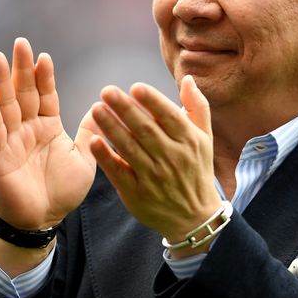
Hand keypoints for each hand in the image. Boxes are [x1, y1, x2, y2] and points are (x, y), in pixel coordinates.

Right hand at [0, 37, 96, 229]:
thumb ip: (90, 132)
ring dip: (1, 82)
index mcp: (48, 127)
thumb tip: (102, 107)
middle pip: (22, 93)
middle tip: (20, 43)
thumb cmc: (61, 191)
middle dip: (21, 68)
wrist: (42, 220)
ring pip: (5, 106)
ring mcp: (10, 140)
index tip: (43, 56)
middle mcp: (27, 129)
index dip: (43, 76)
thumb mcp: (84, 159)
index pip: (45, 95)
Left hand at [89, 75, 222, 247]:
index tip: (135, 87)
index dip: (152, 101)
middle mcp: (172, 158)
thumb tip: (187, 78)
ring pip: (130, 148)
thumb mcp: (205, 138)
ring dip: (111, 127)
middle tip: (107, 91)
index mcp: (188, 141)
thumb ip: (196, 106)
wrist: (195, 219)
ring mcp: (153, 177)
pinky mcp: (137, 194)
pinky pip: (119, 172)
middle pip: (145, 130)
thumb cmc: (197, 169)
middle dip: (125, 109)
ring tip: (96, 109)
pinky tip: (93, 141)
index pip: (169, 117)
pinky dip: (106, 157)